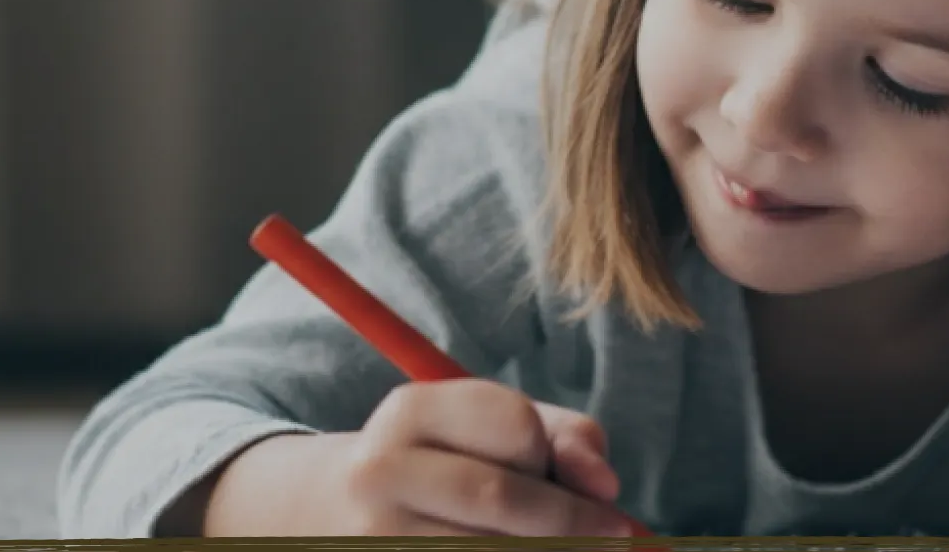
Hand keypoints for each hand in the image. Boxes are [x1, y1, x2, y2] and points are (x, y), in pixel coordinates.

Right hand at [199, 379, 635, 536]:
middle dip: (575, 523)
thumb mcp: (490, 431)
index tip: (580, 481)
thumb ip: (563, 439)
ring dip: (548, 551)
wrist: (332, 516)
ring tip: (560, 545)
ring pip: (492, 550)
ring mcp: (374, 536)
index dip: (555, 456)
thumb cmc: (444, 465)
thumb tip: (606, 485)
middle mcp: (379, 471)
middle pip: (504, 501)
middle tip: (617, 537)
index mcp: (409, 412)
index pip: (516, 425)